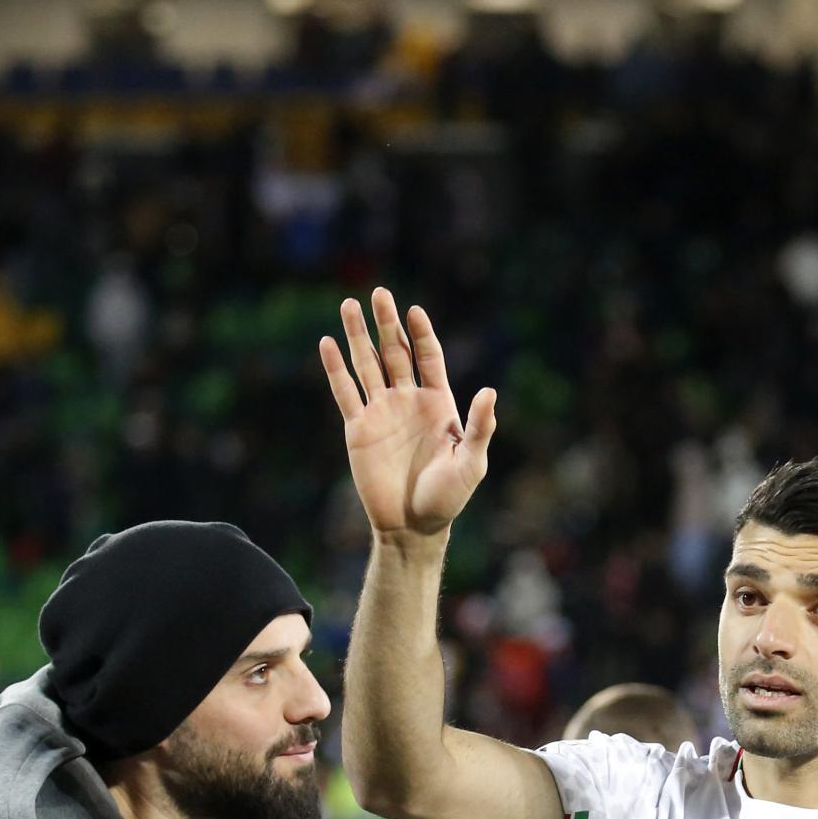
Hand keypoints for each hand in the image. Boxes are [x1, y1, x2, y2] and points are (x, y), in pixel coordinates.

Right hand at [321, 287, 496, 538]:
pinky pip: (345, 392)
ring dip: (358, 336)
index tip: (413, 310)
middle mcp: (408, 401)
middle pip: (396, 352)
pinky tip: (327, 343)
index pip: (428, 357)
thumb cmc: (448, 497)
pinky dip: (336, 368)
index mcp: (438, 403)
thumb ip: (480, 426)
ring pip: (368, 365)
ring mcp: (382, 412)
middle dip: (386, 323)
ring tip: (349, 304)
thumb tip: (490, 390)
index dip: (421, 334)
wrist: (413, 525)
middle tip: (379, 293)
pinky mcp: (358, 428)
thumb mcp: (472, 462)